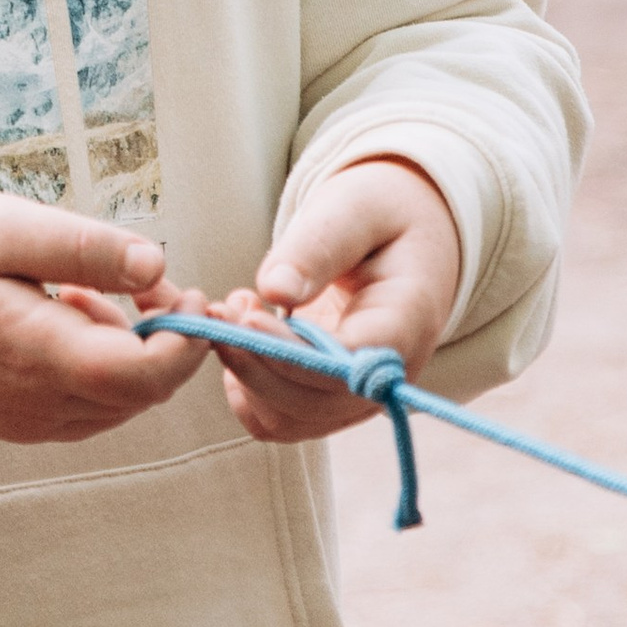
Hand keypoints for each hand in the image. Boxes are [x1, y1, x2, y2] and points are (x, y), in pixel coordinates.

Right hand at [0, 191, 214, 442]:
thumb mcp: (11, 228)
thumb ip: (87, 249)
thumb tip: (156, 264)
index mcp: (39, 356)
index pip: (144, 376)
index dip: (185, 342)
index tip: (188, 293)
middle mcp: (37, 405)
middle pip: (139, 393)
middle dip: (159, 339)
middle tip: (137, 278)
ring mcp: (26, 422)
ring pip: (116, 404)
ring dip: (125, 352)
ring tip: (79, 292)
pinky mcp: (17, 423)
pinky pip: (84, 409)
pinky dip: (96, 369)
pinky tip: (61, 320)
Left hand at [210, 157, 462, 448]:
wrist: (404, 235)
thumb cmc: (382, 214)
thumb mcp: (357, 208)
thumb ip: (320, 244)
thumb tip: (276, 289)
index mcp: (407, 321)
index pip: (348, 361)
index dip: (291, 350)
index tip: (247, 315)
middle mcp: (387, 372)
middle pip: (313, 401)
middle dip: (255, 361)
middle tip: (218, 310)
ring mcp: (359, 393)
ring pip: (289, 418)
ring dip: (245, 374)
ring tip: (230, 311)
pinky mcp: (330, 397)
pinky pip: (280, 417)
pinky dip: (247, 385)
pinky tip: (242, 334)